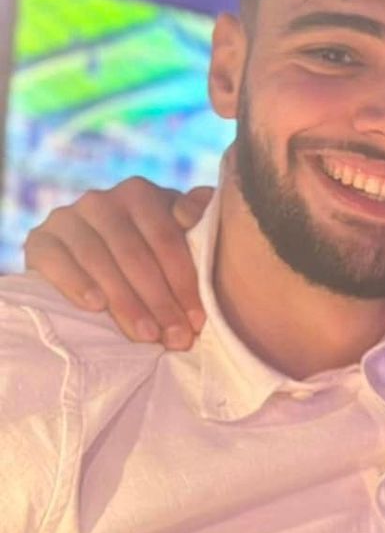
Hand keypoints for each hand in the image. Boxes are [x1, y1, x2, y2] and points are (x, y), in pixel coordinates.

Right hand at [22, 179, 212, 346]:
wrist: (88, 256)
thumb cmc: (149, 249)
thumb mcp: (178, 232)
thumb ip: (198, 216)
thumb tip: (193, 212)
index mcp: (140, 194)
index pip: (166, 239)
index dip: (184, 282)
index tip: (198, 320)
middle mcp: (101, 200)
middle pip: (135, 255)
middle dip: (160, 301)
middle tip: (176, 337)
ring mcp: (66, 217)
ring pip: (99, 260)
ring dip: (125, 302)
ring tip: (146, 335)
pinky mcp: (39, 239)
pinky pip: (55, 260)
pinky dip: (76, 283)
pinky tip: (95, 306)